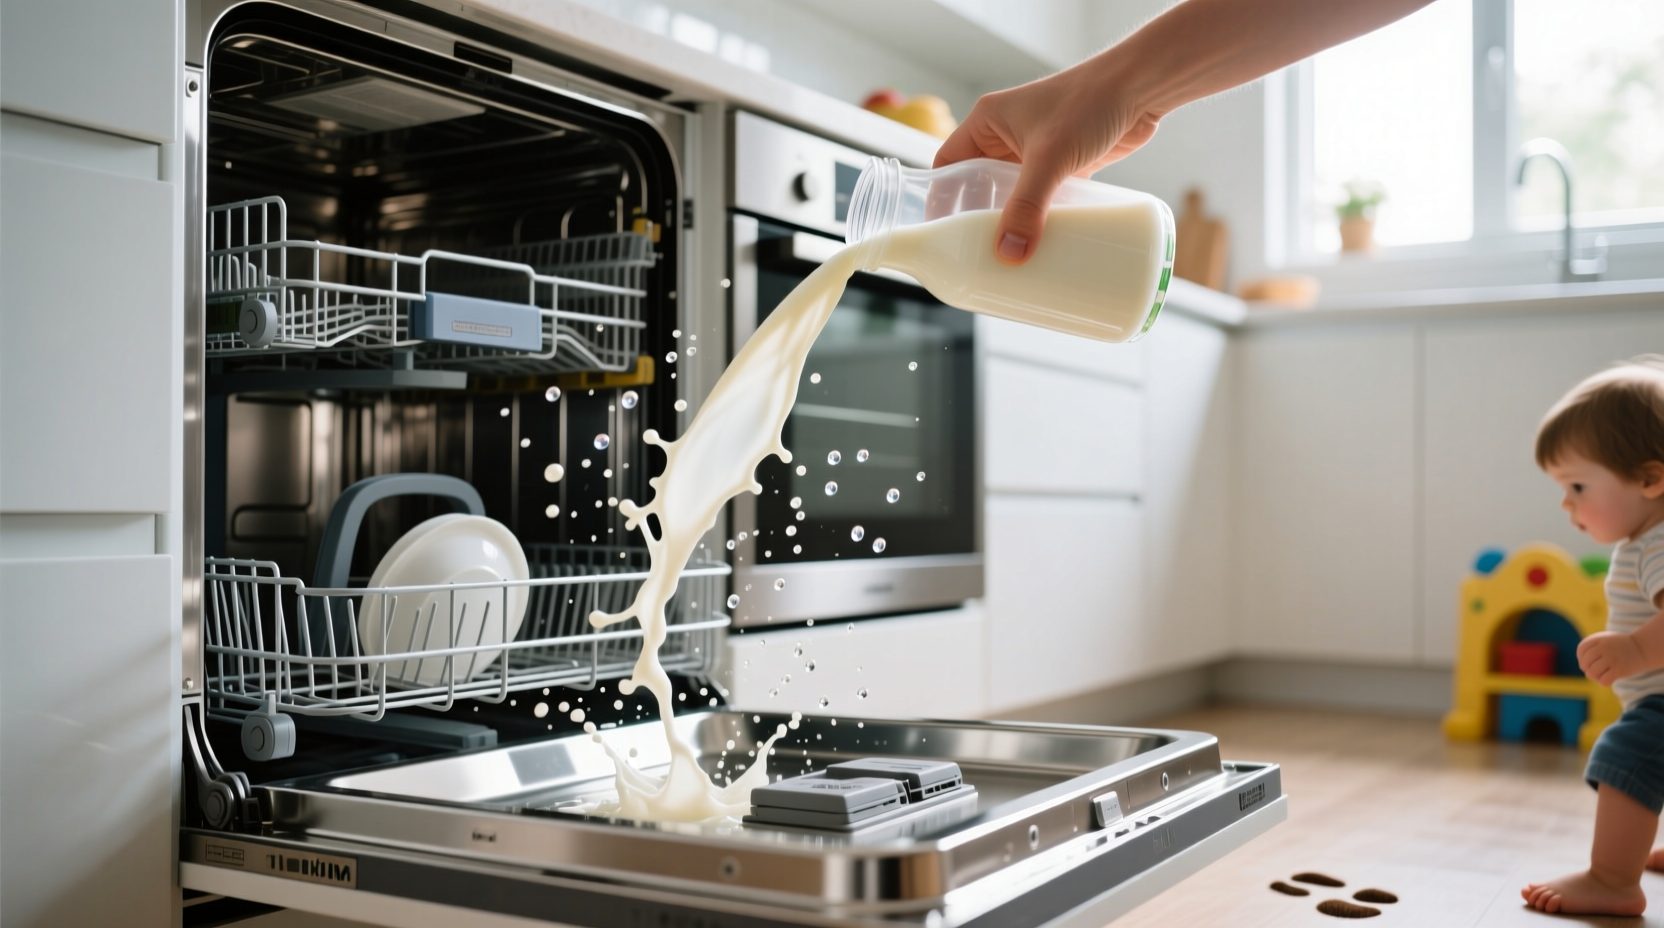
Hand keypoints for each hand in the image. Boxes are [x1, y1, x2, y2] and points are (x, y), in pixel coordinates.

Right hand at [932, 66, 1161, 265]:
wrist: (1140, 88)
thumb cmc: (1089, 102)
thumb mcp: (1050, 157)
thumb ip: (1028, 207)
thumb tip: (1009, 254)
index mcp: (987, 122)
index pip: (949, 164)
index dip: (941, 198)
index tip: (941, 232)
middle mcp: (1006, 136)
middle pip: (978, 185)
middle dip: (976, 218)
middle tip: (973, 253)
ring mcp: (1035, 151)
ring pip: (1011, 195)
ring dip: (1010, 222)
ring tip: (1004, 258)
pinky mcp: (1063, 165)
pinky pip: (1041, 199)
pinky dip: (1038, 219)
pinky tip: (1038, 244)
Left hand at [1579, 631, 1648, 686]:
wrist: (1642, 648)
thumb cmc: (1620, 646)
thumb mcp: (1604, 641)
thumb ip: (1591, 651)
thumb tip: (1585, 673)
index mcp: (1599, 638)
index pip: (1581, 650)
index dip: (1581, 658)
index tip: (1590, 661)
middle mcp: (1604, 647)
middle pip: (1585, 663)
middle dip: (1587, 669)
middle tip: (1596, 669)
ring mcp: (1612, 658)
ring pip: (1592, 673)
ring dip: (1594, 677)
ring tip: (1601, 674)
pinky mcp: (1620, 670)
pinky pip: (1603, 680)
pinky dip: (1603, 682)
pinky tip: (1609, 678)